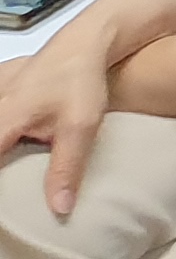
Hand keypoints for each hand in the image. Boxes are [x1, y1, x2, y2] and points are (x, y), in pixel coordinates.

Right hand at [0, 40, 113, 214]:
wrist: (84, 44)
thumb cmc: (82, 83)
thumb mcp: (81, 127)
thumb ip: (67, 169)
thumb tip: (59, 210)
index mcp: (2, 121)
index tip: (4, 214)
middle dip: (1, 168)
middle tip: (10, 199)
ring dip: (3, 151)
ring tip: (12, 168)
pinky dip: (3, 136)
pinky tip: (11, 144)